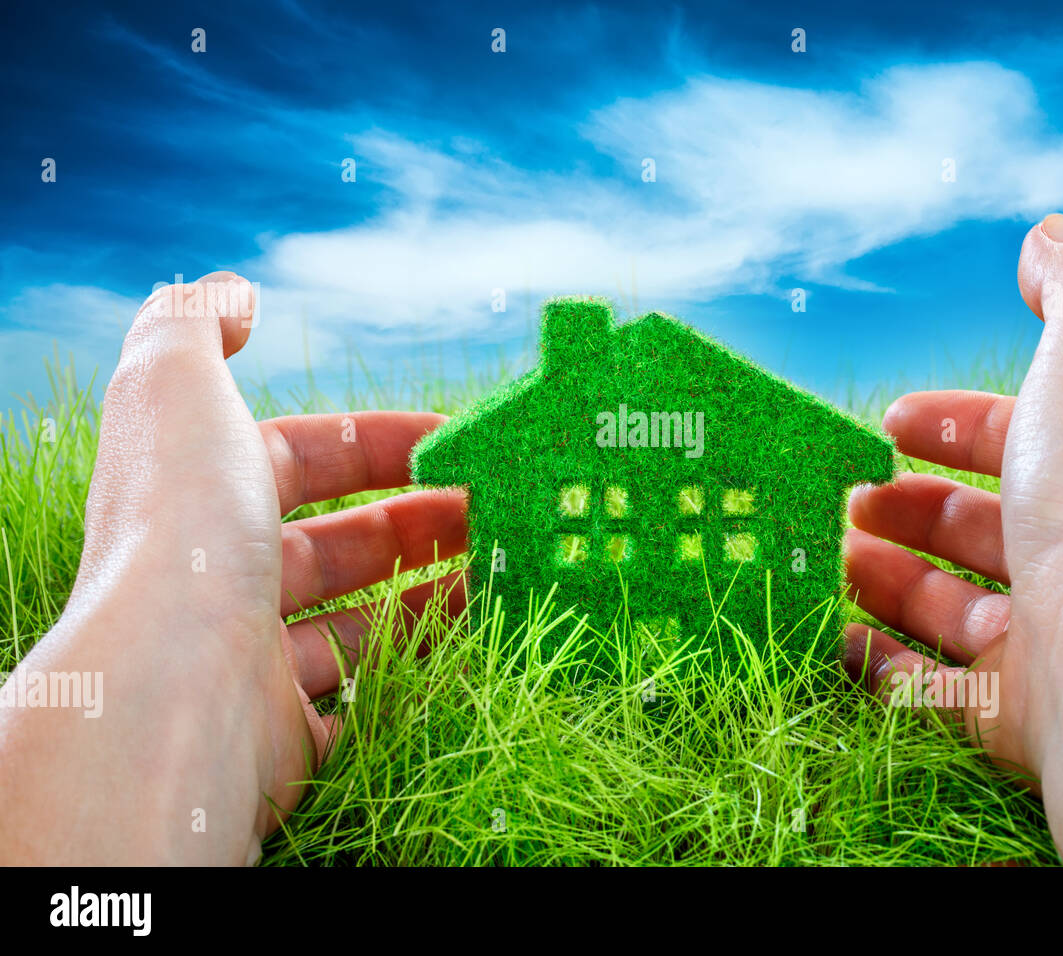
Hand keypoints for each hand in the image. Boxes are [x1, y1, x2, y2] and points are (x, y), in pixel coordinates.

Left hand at [0, 273, 465, 863]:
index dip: (386, 440)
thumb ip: (196, 322)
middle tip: (499, 509)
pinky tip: (471, 639)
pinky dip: (417, 667)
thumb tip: (238, 293)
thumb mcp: (174, 387)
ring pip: (360, 617)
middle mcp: (225, 576)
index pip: (306, 455)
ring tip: (504, 570)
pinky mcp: (284, 733)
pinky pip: (364, 694)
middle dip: (425, 517)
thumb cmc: (185, 529)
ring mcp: (254, 659)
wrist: (169, 691)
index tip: (463, 439)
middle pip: (342, 539)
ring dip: (434, 589)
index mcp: (205, 494)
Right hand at [843, 214, 1062, 863]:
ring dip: (882, 576)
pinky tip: (834, 631)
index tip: (888, 420)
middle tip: (844, 497)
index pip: (1025, 440)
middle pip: (980, 527)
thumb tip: (1052, 233)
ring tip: (825, 554)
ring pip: (949, 606)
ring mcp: (1049, 643)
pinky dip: (879, 661)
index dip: (955, 423)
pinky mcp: (1012, 715)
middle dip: (906, 505)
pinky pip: (931, 689)